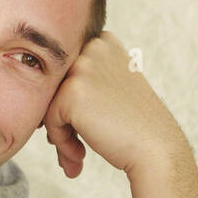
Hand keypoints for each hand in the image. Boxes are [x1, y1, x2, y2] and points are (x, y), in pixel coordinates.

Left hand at [40, 31, 185, 178]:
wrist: (156, 149)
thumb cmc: (134, 125)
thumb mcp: (113, 85)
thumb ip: (84, 79)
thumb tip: (41, 89)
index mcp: (104, 42)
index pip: (65, 71)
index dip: (67, 102)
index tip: (81, 126)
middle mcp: (93, 47)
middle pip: (55, 85)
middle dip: (61, 119)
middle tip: (75, 148)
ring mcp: (82, 67)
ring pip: (49, 102)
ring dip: (60, 134)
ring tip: (76, 155)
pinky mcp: (72, 91)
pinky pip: (49, 120)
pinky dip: (61, 142)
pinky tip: (80, 156)